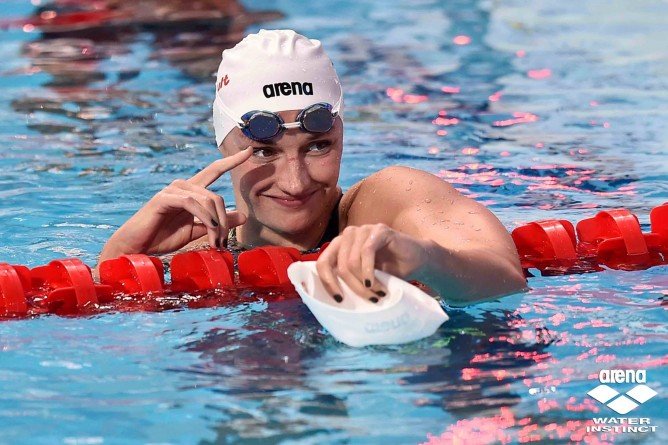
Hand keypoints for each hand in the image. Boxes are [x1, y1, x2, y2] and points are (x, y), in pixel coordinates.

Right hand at [99, 147, 252, 260]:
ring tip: (215, 242)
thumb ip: (218, 223)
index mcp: (191, 191)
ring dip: (216, 223)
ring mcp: (172, 190)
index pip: (214, 170)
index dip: (231, 161)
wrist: (136, 248)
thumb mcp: (197, 231)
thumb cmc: (162, 238)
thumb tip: (244, 216)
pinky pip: (192, 202)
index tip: (249, 151)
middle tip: (222, 243)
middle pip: (216, 196)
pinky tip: (209, 230)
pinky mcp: (163, 198)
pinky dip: (205, 217)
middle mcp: (182, 186)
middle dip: (225, 221)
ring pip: (207, 199)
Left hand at [315, 223, 429, 302]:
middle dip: (353, 287)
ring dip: (364, 283)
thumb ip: (348, 281)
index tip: (339, 300)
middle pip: (339, 265)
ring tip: (377, 294)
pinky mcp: (378, 230)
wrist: (418, 260)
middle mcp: (348, 235)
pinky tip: (375, 284)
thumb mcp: (363, 279)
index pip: (323, 263)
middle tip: (368, 300)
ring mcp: (363, 230)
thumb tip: (332, 301)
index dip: (327, 283)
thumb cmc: (390, 272)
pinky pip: (367, 252)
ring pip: (352, 261)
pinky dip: (369, 271)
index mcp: (340, 246)